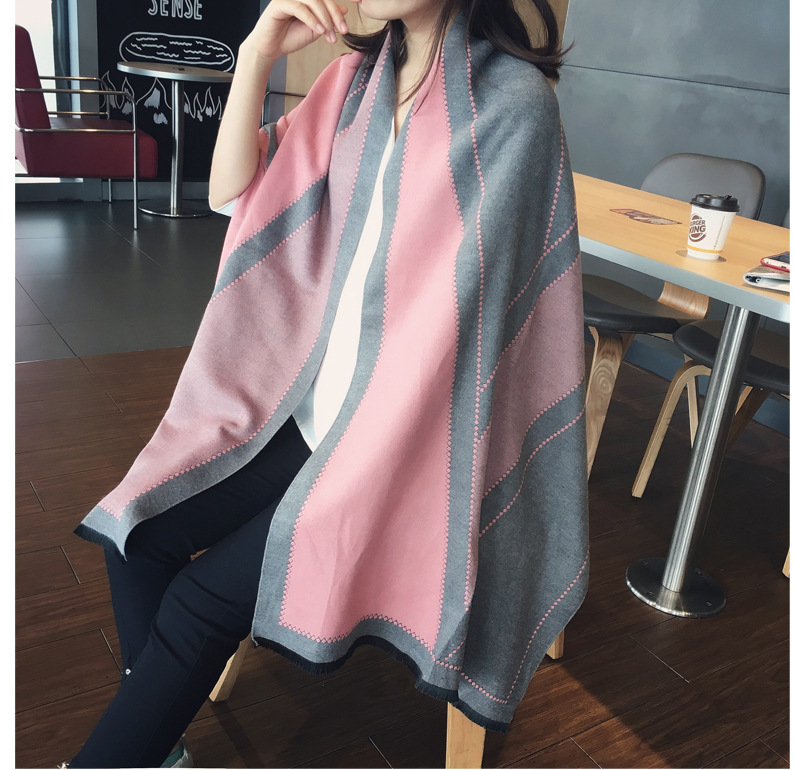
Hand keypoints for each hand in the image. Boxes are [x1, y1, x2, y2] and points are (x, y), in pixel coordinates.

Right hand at [242, 0, 356, 62]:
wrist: (270, 48)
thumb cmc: (290, 37)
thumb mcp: (315, 29)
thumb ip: (327, 19)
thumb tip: (344, 9)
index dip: (337, 11)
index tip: (345, 29)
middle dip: (334, 15)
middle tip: (342, 31)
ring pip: (313, 1)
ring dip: (325, 19)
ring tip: (329, 35)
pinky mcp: (279, 4)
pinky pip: (299, 8)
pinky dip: (312, 20)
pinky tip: (319, 31)